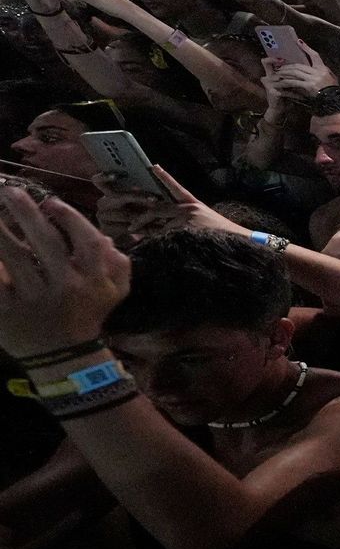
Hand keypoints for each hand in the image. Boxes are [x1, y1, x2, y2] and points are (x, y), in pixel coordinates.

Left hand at [0, 188, 129, 353]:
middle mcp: (66, 287)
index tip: (51, 202)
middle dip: (27, 213)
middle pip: (46, 243)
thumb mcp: (116, 291)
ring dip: (0, 232)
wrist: (63, 357)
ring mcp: (35, 299)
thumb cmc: (88, 315)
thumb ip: (117, 262)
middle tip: (11, 191)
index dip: (69, 218)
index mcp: (94, 279)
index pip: (87, 241)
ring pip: (14, 258)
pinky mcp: (8, 312)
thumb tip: (105, 236)